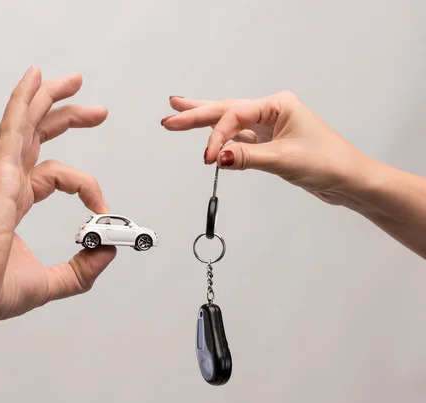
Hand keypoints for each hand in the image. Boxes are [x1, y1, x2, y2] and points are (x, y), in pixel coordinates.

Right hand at [0, 67, 115, 358]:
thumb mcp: (51, 282)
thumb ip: (82, 270)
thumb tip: (108, 252)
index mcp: (14, 202)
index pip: (55, 175)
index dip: (85, 186)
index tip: (102, 210)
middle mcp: (6, 184)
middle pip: (39, 137)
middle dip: (68, 117)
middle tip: (97, 111)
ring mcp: (0, 178)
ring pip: (26, 125)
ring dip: (48, 99)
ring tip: (74, 81)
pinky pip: (12, 131)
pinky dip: (23, 104)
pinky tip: (34, 80)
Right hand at [162, 91, 425, 258]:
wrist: (348, 180)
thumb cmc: (328, 162)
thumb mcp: (283, 159)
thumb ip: (248, 157)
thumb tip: (219, 156)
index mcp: (278, 105)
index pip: (235, 116)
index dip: (217, 137)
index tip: (209, 158)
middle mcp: (272, 111)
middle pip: (226, 111)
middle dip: (196, 114)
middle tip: (170, 117)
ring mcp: (269, 127)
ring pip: (230, 123)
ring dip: (205, 122)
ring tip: (178, 113)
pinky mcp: (269, 144)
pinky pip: (239, 140)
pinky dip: (222, 142)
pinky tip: (206, 140)